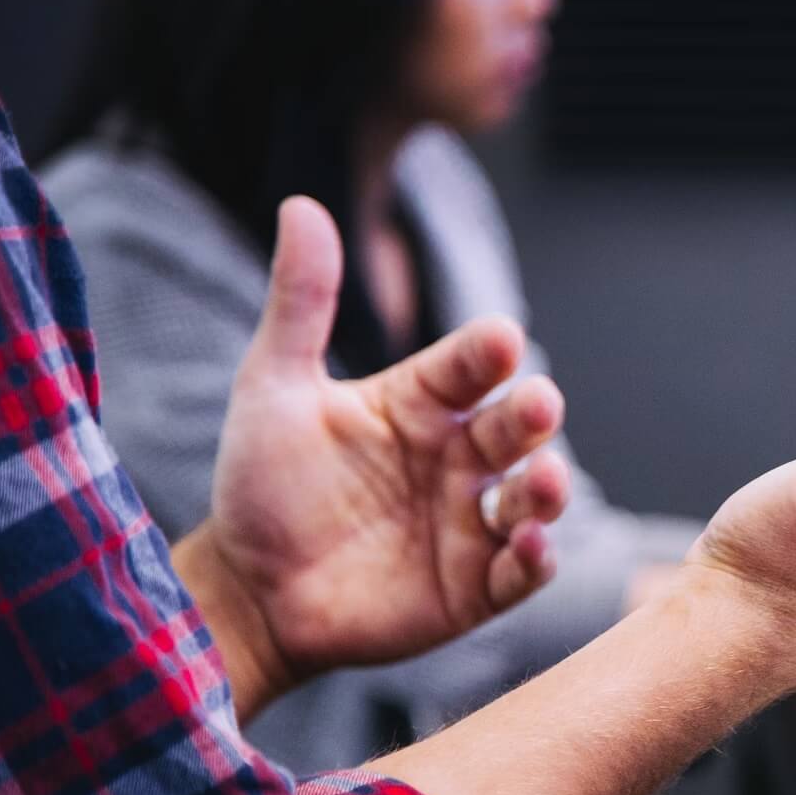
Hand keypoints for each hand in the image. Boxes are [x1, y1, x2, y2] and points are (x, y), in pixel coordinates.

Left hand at [180, 197, 570, 715]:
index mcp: (421, 404)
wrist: (247, 590)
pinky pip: (520, 571)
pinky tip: (530, 546)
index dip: (486, 353)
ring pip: (532, 497)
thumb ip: (300, 303)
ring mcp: (471, 523)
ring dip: (548, 488)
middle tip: (537, 404)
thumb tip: (301, 204)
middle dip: (533, 415)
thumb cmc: (263, 485)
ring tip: (544, 481)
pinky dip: (535, 560)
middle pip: (514, 428)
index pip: (469, 366)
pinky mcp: (475, 588)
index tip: (499, 339)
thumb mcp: (273, 387)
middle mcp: (458, 458)